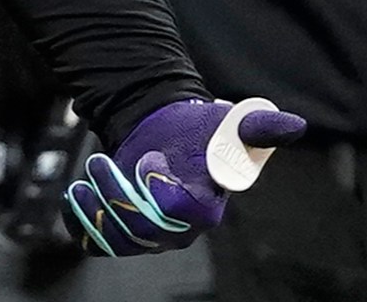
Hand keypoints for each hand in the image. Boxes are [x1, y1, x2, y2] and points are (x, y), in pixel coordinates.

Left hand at [65, 98, 306, 256]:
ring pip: (118, 240)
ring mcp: (148, 236)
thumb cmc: (202, 133)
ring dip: (95, 210)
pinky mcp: (121, 232)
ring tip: (83, 178)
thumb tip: (293, 124)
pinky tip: (73, 196)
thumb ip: (257, 127)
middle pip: (144, 230)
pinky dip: (80, 224)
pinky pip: (97, 243)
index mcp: (205, 209)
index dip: (160, 189)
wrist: (167, 135)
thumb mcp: (229, 124)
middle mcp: (178, 231)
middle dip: (118, 196)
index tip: (148, 157)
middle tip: (99, 160)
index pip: (179, 213)